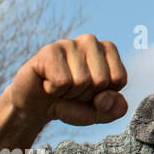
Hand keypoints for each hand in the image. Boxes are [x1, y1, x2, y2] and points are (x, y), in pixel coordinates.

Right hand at [7, 34, 128, 127]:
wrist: (35, 106)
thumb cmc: (71, 103)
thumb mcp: (98, 113)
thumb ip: (114, 109)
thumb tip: (107, 99)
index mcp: (108, 50)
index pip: (119, 79)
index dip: (103, 94)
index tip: (90, 91)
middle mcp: (90, 41)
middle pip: (101, 80)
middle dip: (85, 94)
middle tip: (71, 89)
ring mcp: (69, 43)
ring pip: (81, 81)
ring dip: (69, 92)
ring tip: (59, 86)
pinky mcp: (48, 51)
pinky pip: (62, 81)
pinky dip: (54, 90)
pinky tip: (47, 82)